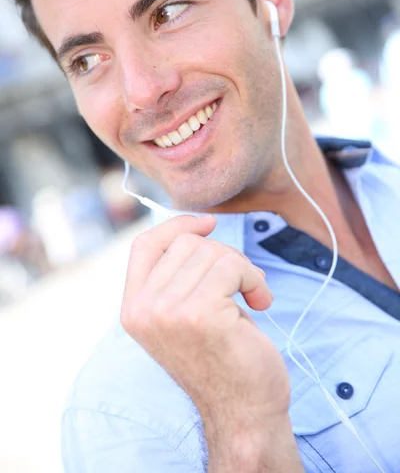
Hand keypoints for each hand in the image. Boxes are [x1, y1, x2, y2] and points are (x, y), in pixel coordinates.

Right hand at [121, 215, 290, 429]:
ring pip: (212, 252)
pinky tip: (261, 302)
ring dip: (242, 269)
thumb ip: (176, 277)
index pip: (145, 245)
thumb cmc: (221, 358)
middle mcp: (143, 309)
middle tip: (241, 285)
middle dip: (224, 256)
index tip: (209, 222)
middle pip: (187, 244)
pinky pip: (233, 267)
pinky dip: (254, 279)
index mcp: (134, 308)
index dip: (177, 225)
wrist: (243, 411)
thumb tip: (199, 226)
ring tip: (251, 297)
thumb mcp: (183, 314)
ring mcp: (168, 312)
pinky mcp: (200, 314)